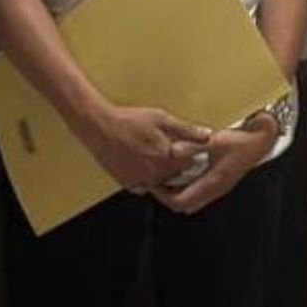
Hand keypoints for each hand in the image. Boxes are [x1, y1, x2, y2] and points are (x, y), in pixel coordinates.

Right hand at [82, 105, 211, 192]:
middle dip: (180, 167)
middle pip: (177, 176)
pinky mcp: (126, 182)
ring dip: (165, 174)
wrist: (100, 127)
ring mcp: (139, 180)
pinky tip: (146, 165)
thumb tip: (207, 135)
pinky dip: (148, 180)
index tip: (194, 151)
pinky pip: (144, 187)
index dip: (194, 157)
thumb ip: (186, 129)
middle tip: (175, 153)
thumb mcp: (162, 119)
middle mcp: (153, 173)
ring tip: (159, 157)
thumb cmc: (129, 121)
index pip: (190, 165)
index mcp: (165, 157)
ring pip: (161, 183)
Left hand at [157, 117, 276, 215]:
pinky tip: (186, 172)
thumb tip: (172, 151)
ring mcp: (221, 187)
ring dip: (179, 192)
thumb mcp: (215, 139)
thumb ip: (193, 146)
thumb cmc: (242, 139)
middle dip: (169, 196)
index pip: (180, 202)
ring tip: (169, 177)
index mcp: (212, 182)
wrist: (264, 138)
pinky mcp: (223, 181)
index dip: (163, 196)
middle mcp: (216, 189)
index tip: (153, 183)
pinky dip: (189, 186)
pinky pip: (201, 192)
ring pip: (193, 199)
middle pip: (185, 205)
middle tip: (158, 182)